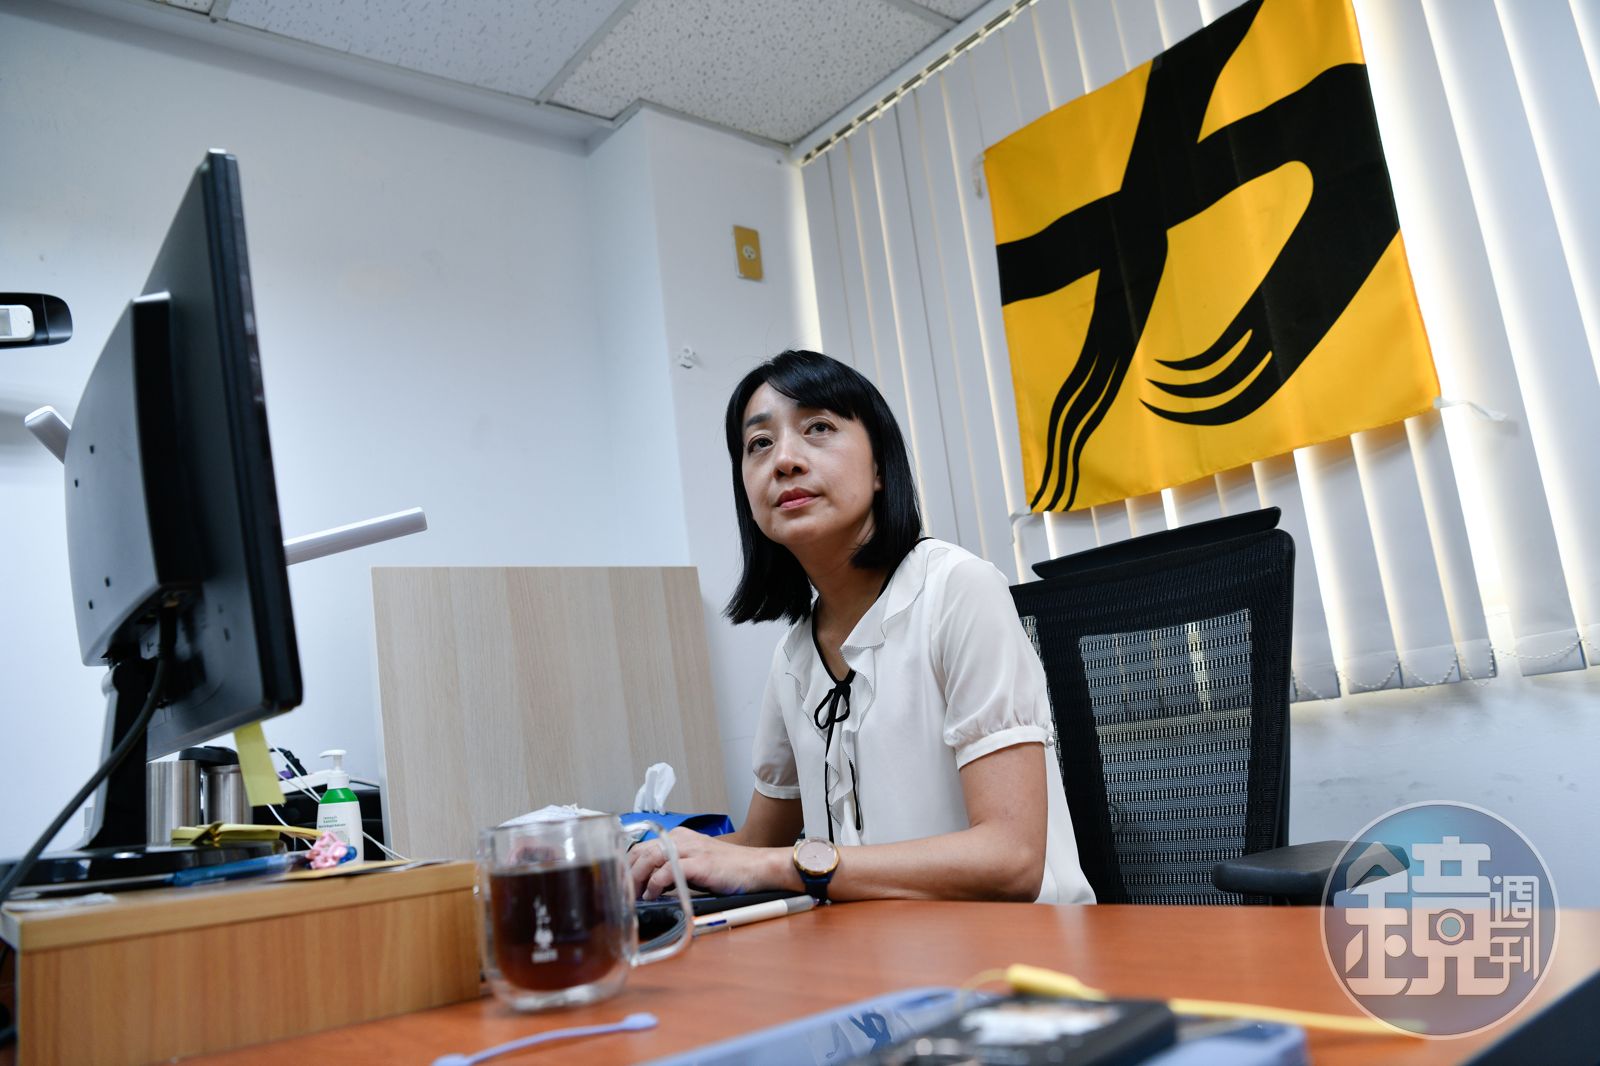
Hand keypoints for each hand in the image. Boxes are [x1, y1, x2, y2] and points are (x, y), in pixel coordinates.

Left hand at [627, 828, 792, 899]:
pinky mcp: (699, 863)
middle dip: (626, 874)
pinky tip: (653, 895)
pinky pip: (667, 871)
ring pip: (649, 858)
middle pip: (640, 851)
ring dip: (636, 879)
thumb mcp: (694, 865)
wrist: (756, 867)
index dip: (626, 866)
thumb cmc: (728, 870)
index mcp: (678, 837)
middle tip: (621, 893)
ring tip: (633, 896)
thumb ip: (672, 870)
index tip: (620, 884)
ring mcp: (690, 849)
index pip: (641, 848)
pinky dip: (655, 884)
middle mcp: (680, 839)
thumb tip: (648, 886)